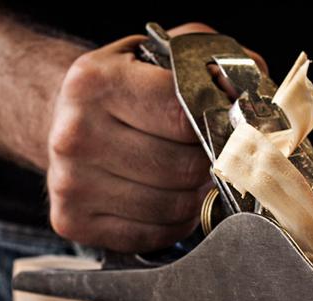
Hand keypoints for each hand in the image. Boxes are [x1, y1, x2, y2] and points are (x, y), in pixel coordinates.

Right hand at [48, 23, 252, 252]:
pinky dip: (174, 222)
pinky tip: (167, 198)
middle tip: (211, 155)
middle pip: (182, 168)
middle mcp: (74, 134)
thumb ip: (211, 64)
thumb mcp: (160, 54)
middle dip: (209, 164)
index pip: (184, 115)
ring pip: (172, 206)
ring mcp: (70, 182)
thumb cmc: (124, 87)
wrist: (61, 116)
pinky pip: (153, 234)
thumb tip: (252, 96)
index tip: (230, 127)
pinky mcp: (74, 221)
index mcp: (95, 82)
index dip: (218, 125)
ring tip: (191, 176)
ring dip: (195, 196)